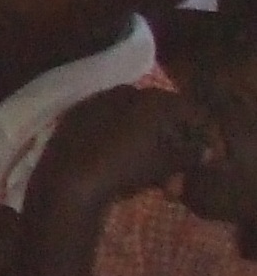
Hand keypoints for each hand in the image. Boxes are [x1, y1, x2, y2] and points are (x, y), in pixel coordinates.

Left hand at [32, 86, 214, 213]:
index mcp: (148, 98)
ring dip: (145, 144)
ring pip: (130, 120)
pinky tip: (121, 165)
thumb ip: (189, 154)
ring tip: (152, 174)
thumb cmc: (125, 169)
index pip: (184, 108)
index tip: (204, 149)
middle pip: (156, 112)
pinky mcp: (71, 120)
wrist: (68, 182)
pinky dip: (118, 142)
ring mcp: (93, 104)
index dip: (199, 130)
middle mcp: (121, 93)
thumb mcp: (164, 164)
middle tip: (177, 163)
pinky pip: (105, 127)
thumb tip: (208, 151)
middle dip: (169, 138)